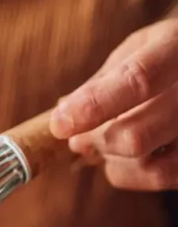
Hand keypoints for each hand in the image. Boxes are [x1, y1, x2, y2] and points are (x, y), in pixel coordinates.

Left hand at [50, 19, 177, 189]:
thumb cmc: (166, 55)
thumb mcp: (137, 49)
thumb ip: (103, 81)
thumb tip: (63, 114)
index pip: (139, 81)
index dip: (93, 106)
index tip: (60, 124)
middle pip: (137, 136)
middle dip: (94, 142)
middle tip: (78, 137)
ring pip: (148, 166)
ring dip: (110, 160)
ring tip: (103, 142)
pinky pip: (159, 177)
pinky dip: (128, 173)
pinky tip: (123, 157)